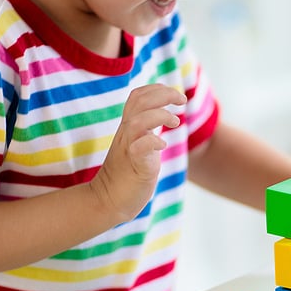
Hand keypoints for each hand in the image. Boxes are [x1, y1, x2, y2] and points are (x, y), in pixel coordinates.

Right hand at [90, 84, 186, 221]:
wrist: (108, 201)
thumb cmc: (128, 175)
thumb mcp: (138, 145)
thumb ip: (146, 130)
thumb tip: (163, 116)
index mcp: (128, 128)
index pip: (137, 96)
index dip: (157, 89)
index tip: (175, 95)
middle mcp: (126, 134)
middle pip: (139, 100)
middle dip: (164, 94)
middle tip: (182, 101)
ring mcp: (128, 149)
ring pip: (138, 120)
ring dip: (161, 115)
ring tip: (175, 122)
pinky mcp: (134, 166)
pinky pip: (140, 147)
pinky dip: (153, 141)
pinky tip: (163, 145)